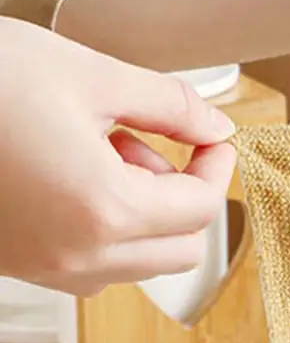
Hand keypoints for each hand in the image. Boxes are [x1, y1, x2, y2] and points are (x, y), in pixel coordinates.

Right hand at [0, 18, 236, 294]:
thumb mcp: (88, 74)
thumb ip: (170, 105)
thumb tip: (217, 127)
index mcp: (104, 209)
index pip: (202, 209)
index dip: (216, 167)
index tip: (209, 135)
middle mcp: (77, 255)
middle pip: (181, 250)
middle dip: (180, 195)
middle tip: (140, 140)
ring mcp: (42, 268)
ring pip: (137, 263)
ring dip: (141, 213)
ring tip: (95, 151)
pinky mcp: (15, 265)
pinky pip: (89, 265)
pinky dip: (102, 228)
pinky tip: (66, 174)